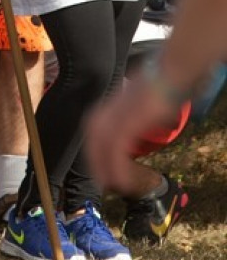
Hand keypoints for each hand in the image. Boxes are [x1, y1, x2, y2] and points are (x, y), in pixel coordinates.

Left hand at [85, 79, 176, 195]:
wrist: (167, 74)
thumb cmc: (154, 90)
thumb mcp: (135, 106)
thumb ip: (127, 121)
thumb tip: (127, 138)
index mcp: (105, 107)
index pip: (92, 135)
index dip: (94, 155)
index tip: (98, 171)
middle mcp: (106, 110)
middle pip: (93, 142)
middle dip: (95, 163)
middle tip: (101, 183)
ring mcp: (117, 115)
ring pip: (102, 147)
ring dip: (105, 168)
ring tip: (110, 185)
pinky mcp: (130, 120)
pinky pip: (118, 148)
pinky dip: (117, 167)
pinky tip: (121, 181)